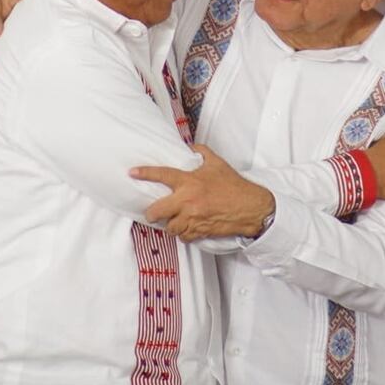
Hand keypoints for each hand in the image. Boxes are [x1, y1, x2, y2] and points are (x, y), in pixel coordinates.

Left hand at [133, 144, 274, 241]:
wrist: (251, 207)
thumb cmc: (235, 187)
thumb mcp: (218, 164)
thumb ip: (203, 154)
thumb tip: (194, 147)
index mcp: (190, 182)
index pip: (162, 175)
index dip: (145, 173)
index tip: (133, 173)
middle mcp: (188, 201)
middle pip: (157, 211)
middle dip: (152, 214)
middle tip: (152, 213)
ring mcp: (193, 218)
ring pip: (170, 227)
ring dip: (170, 225)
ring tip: (173, 221)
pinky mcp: (200, 231)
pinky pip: (183, 237)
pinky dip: (183, 234)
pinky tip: (187, 229)